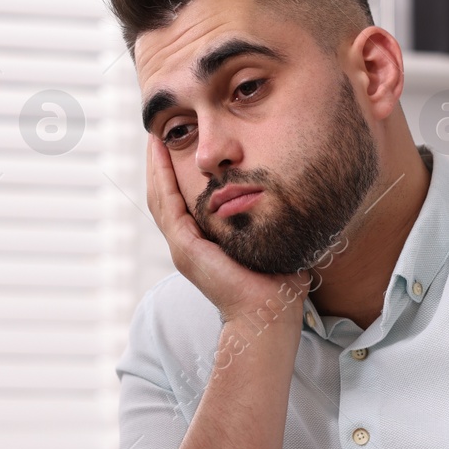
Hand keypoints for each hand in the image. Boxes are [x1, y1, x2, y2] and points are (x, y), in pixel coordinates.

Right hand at [144, 137, 306, 325]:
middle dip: (160, 165)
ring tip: (155, 137)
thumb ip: (272, 223)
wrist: (269, 315)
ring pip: (160, 197)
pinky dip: (162, 178)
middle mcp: (188, 246)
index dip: (176, 175)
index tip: (179, 147)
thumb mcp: (271, 243)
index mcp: (203, 246)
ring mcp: (183, 247)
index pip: (182, 203)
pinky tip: (160, 156)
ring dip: (156, 166)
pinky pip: (167, 205)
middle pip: (164, 196)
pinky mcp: (185, 248)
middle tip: (157, 134)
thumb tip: (294, 200)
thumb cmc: (278, 286)